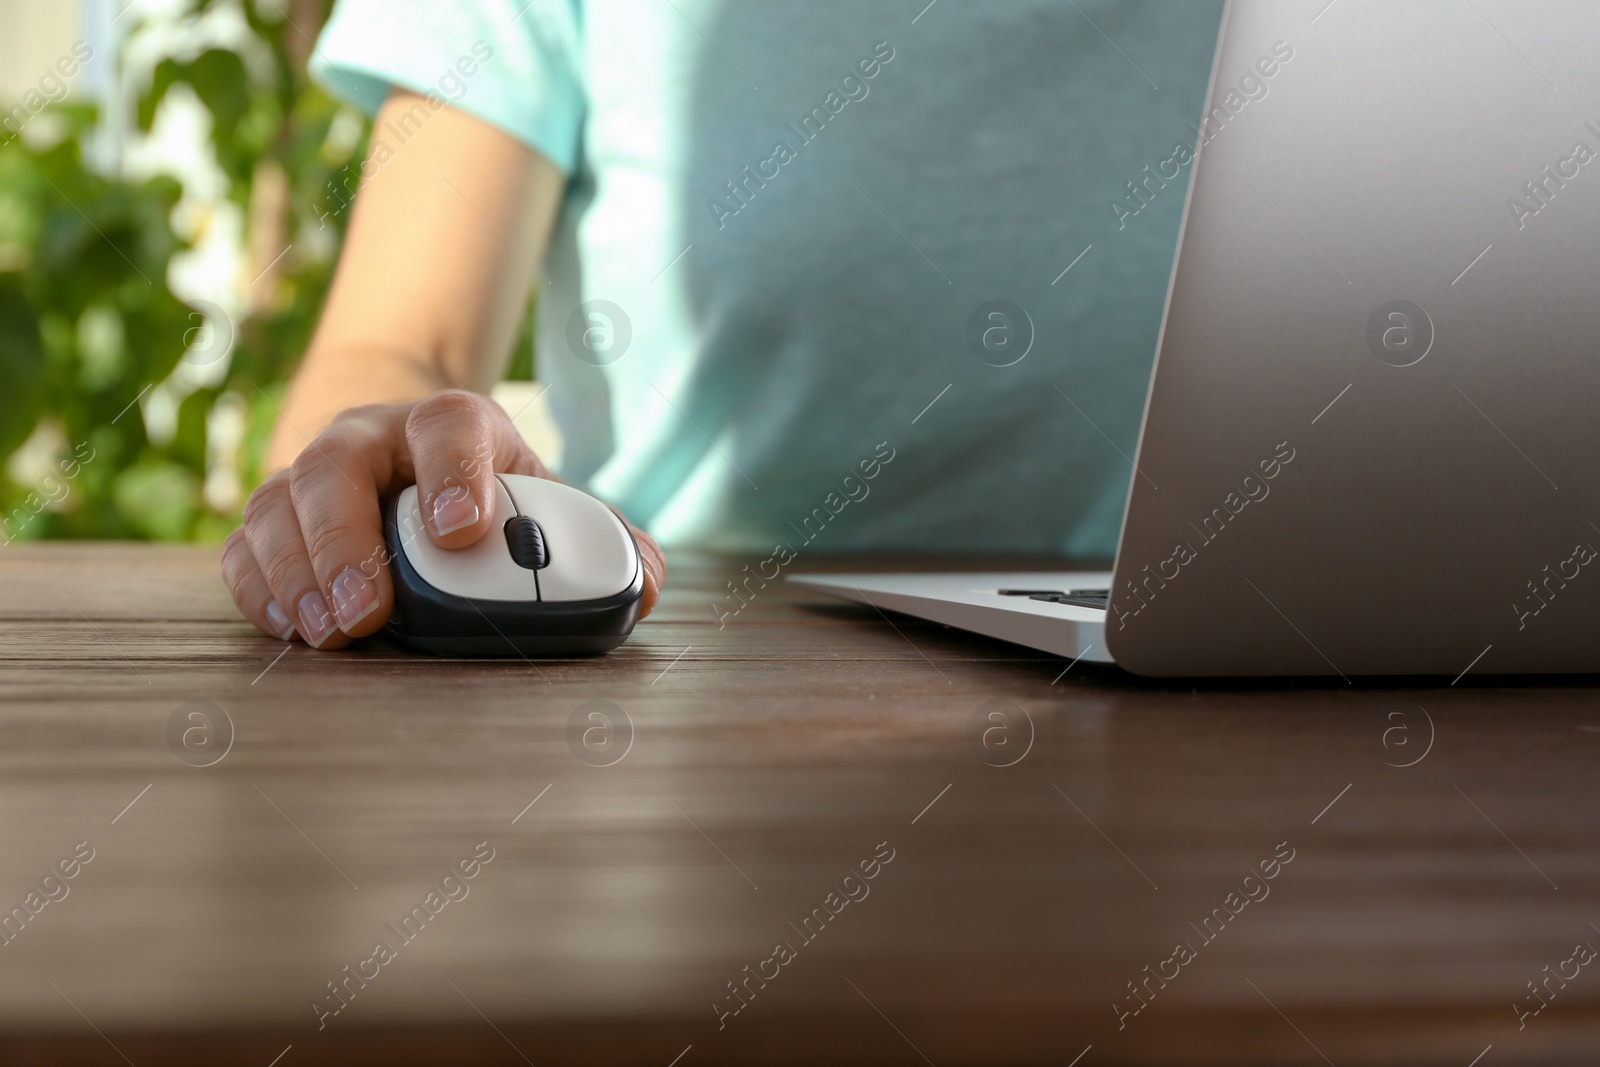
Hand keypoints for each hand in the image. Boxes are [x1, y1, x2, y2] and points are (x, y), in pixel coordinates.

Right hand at [222, 389, 665, 648]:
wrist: (411, 461)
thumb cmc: (491, 495)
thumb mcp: (548, 505)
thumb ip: (604, 543)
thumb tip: (644, 586)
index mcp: (452, 425)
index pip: (449, 428)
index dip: (455, 473)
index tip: (464, 530)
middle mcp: (371, 438)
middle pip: (337, 467)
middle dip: (348, 540)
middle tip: (372, 611)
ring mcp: (311, 474)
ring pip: (280, 504)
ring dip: (299, 572)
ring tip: (333, 633)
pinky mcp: (272, 518)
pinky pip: (245, 546)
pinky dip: (259, 587)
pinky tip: (293, 629)